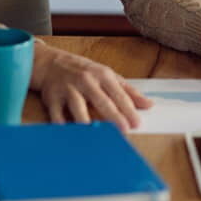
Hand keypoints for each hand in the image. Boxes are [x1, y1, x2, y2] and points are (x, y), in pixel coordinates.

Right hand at [30, 45, 151, 130]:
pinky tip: (71, 137)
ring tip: (96, 136)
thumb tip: (149, 105)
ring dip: (87, 122)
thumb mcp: (108, 76)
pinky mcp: (52, 99)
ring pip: (78, 108)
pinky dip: (63, 127)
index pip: (118, 94)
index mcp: (102, 75)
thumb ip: (129, 91)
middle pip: (101, 101)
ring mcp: (68, 90)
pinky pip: (57, 116)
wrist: (51, 63)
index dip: (128, 109)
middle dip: (113, 116)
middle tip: (123, 131)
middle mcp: (85, 81)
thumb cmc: (84, 71)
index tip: (137, 123)